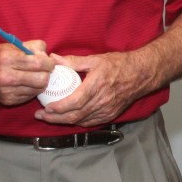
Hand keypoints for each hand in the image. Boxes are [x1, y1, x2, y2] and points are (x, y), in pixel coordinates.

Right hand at [0, 40, 54, 105]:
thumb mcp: (12, 46)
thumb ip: (33, 46)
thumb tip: (48, 55)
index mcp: (7, 59)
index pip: (38, 63)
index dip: (49, 63)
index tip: (49, 62)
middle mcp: (6, 76)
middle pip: (41, 79)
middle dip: (47, 74)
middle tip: (45, 70)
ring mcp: (7, 91)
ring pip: (38, 89)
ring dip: (41, 82)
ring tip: (35, 76)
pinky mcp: (8, 101)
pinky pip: (30, 96)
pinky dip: (32, 89)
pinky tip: (27, 83)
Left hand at [34, 51, 150, 128]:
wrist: (141, 74)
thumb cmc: (120, 64)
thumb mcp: (95, 59)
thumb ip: (73, 61)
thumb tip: (54, 59)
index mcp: (96, 86)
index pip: (74, 102)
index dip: (58, 108)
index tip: (46, 107)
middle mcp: (102, 101)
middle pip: (75, 116)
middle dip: (55, 118)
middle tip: (40, 115)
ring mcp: (107, 110)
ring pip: (81, 121)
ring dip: (64, 121)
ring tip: (49, 118)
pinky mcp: (111, 114)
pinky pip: (90, 122)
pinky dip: (77, 122)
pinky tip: (68, 118)